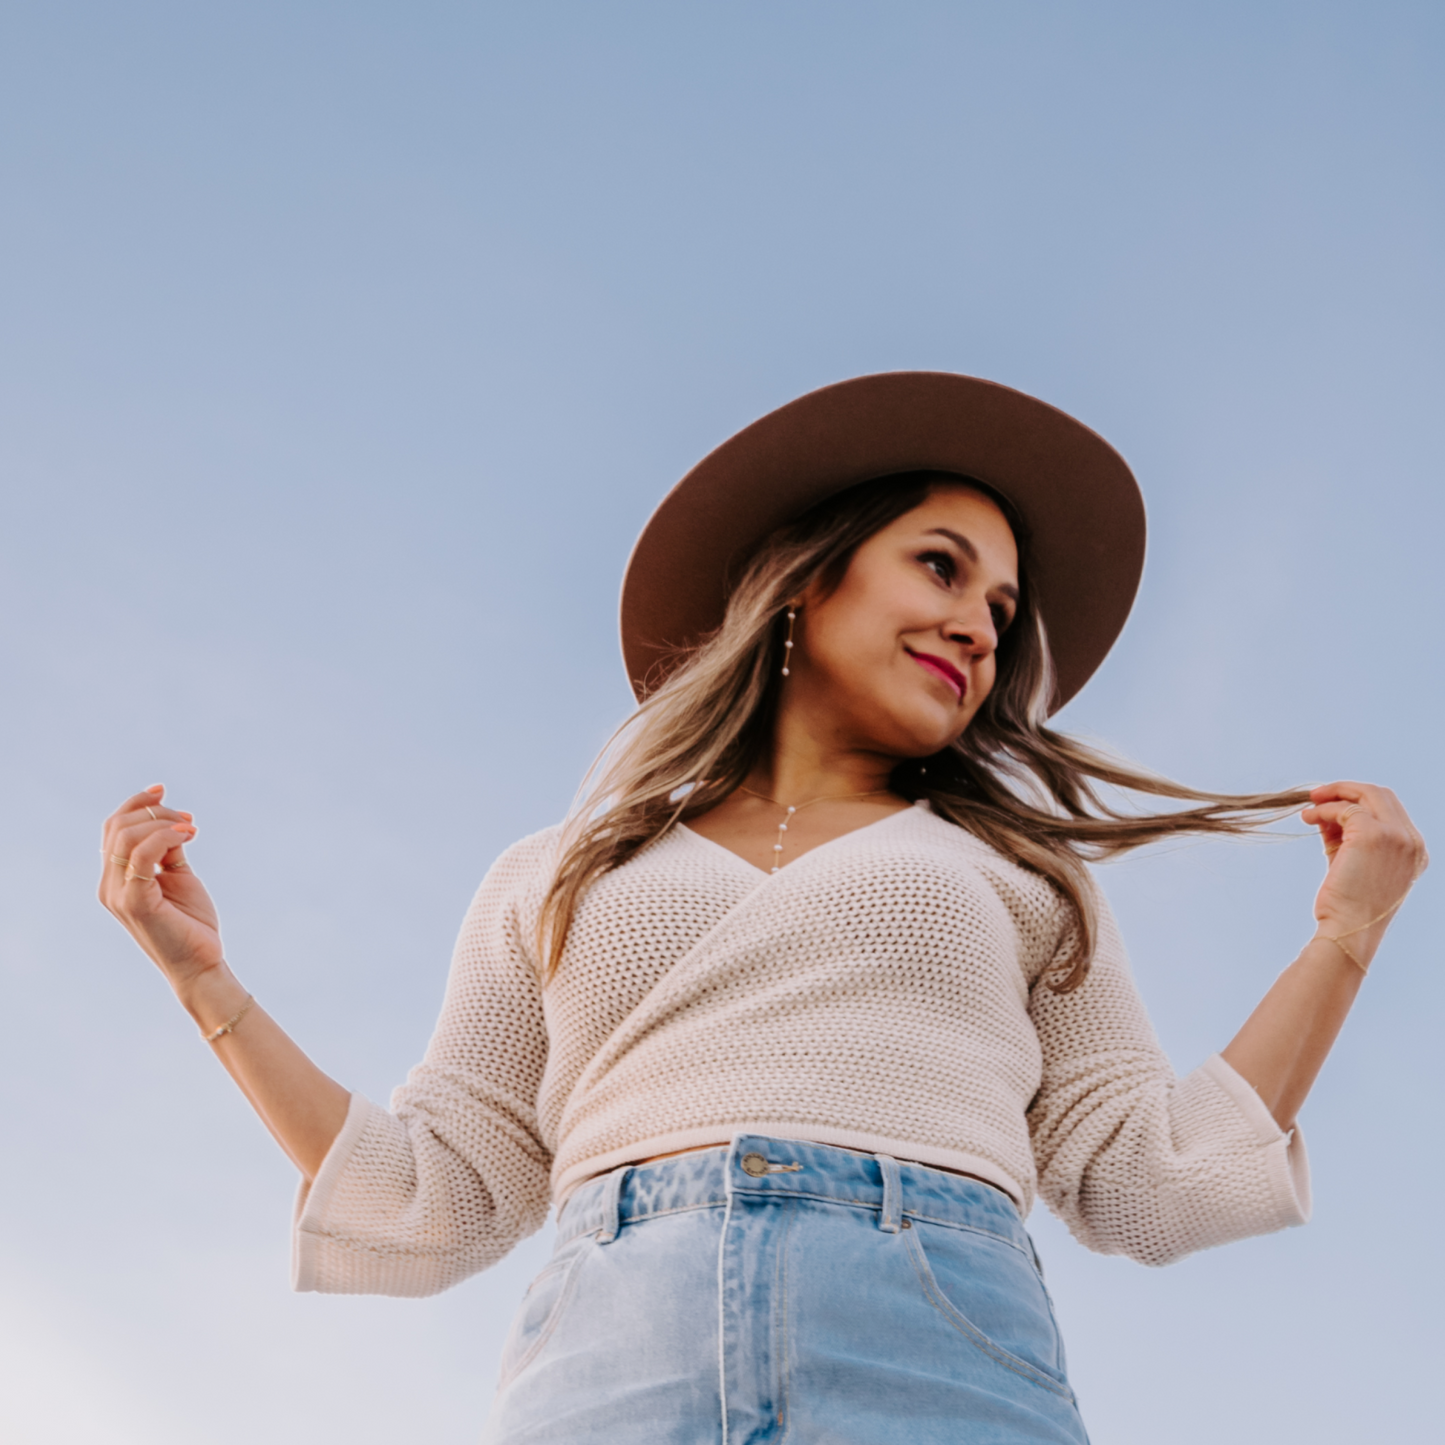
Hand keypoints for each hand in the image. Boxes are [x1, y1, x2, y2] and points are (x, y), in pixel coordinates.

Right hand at [98, 785, 224, 991]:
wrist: (201, 963)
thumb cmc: (191, 923)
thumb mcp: (179, 876)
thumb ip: (168, 850)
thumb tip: (172, 821)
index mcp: (116, 879)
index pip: (112, 830)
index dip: (135, 805)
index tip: (162, 791)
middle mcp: (110, 886)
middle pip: (116, 827)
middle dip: (153, 811)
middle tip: (187, 818)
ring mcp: (119, 895)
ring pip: (125, 837)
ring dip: (162, 822)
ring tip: (190, 827)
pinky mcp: (135, 902)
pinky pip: (142, 855)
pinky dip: (166, 836)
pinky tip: (188, 835)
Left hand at [1302, 781, 1426, 961]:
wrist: (1350, 929)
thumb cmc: (1349, 904)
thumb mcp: (1355, 863)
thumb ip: (1346, 835)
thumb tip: (1324, 811)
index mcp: (1415, 850)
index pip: (1389, 810)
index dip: (1358, 803)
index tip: (1330, 806)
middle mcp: (1411, 840)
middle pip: (1381, 794)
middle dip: (1346, 790)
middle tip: (1317, 795)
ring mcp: (1395, 835)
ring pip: (1364, 795)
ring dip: (1332, 796)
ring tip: (1308, 807)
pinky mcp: (1372, 834)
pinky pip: (1343, 808)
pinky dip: (1323, 809)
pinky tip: (1308, 818)